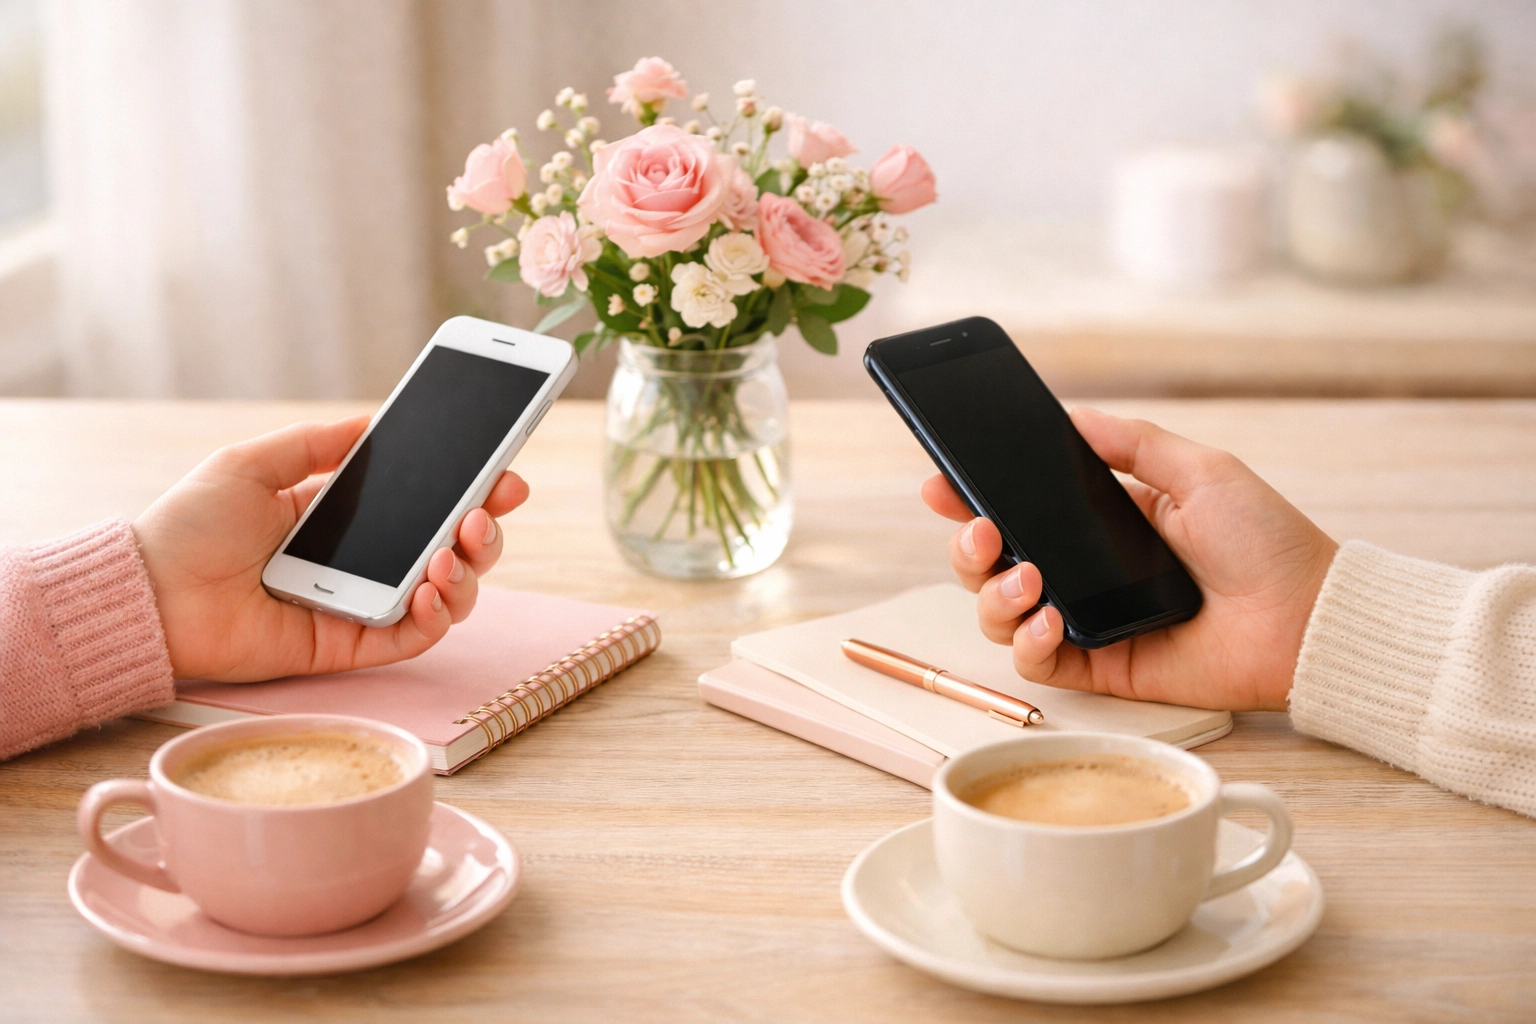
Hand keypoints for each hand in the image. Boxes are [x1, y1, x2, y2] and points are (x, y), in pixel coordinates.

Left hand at [133, 416, 529, 681]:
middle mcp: (362, 563)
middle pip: (451, 550)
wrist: (150, 593)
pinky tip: (433, 588)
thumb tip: (374, 420)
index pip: (425, 505)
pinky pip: (416, 637)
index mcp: (342, 518)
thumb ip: (316, 442)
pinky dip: (439, 615)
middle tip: (488, 507)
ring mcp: (361, 606)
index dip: (470, 491)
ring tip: (450, 552)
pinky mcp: (352, 646)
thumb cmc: (188, 527)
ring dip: (468, 571)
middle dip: (485, 529)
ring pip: (447, 595)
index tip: (503, 472)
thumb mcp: (253, 462)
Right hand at [921, 407, 1337, 710]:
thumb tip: (1072, 414)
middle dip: (966, 547)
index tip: (941, 483)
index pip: (1019, 509)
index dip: (971, 498)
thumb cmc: (1268, 543)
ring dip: (993, 594)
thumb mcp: (1200, 470)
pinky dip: (1027, 641)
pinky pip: (1035, 663)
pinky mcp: (1101, 668)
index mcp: (1103, 522)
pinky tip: (1048, 618)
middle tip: (981, 530)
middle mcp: (1085, 573)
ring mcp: (1088, 622)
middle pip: (991, 565)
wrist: (1308, 617)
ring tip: (1027, 578)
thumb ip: (1133, 442)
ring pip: (999, 615)